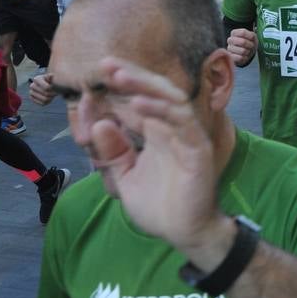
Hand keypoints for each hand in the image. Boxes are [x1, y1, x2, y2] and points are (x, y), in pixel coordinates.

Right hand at [28, 72, 55, 106]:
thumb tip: (51, 75)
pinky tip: (49, 98)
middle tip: (56, 92)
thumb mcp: (53, 77)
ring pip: (44, 99)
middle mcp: (32, 85)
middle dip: (53, 93)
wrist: (49, 85)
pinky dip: (47, 102)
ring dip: (51, 98)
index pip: (47, 88)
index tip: (57, 87)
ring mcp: (31, 92)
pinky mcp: (32, 98)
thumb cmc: (52, 81)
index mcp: (37, 79)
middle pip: (46, 94)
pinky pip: (42, 103)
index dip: (53, 89)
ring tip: (53, 95)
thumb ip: (52, 77)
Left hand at [85, 57, 226, 253]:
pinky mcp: (197, 149)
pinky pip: (182, 123)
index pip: (142, 100)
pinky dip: (161, 110)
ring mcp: (187, 137)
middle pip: (157, 92)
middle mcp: (174, 130)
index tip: (100, 72)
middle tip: (107, 65)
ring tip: (120, 76)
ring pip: (171, 100)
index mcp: (158, 133)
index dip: (124, 85)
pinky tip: (139, 104)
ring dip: (146, 86)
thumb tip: (99, 125)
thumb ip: (111, 152)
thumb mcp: (123, 177)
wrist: (183, 233)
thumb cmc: (158, 206)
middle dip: (133, 76)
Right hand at [227, 28, 256, 66]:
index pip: (243, 33)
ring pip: (243, 51)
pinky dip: (245, 57)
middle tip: (251, 46)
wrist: (247, 52)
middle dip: (250, 45)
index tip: (252, 38)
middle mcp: (230, 40)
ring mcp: (229, 49)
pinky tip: (244, 56)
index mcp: (234, 33)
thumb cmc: (249, 42)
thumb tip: (251, 36)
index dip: (250, 37)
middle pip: (243, 42)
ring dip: (248, 52)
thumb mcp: (252, 36)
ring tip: (247, 51)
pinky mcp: (231, 57)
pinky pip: (240, 58)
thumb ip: (251, 35)